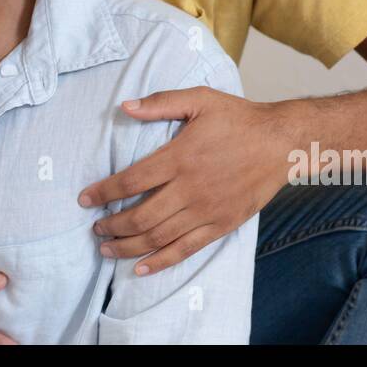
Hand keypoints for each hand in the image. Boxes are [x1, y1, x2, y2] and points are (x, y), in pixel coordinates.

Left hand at [80, 86, 294, 276]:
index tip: (85, 199)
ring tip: (107, 248)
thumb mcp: (200, 99)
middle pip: (141, 215)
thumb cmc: (238, 118)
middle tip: (95, 228)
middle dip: (112, 225)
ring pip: (159, 236)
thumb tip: (125, 106)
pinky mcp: (221, 225)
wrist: (282, 142)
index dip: (104, 192)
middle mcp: (191, 187)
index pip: (131, 180)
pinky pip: (186, 249)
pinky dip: (161, 261)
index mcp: (180, 156)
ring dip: (128, 246)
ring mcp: (206, 210)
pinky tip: (140, 267)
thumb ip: (160, 103)